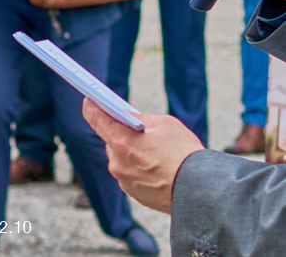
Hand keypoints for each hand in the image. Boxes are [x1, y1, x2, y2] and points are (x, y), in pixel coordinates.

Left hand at [82, 98, 202, 213]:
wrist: (202, 191)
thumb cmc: (185, 154)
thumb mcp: (165, 124)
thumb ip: (141, 118)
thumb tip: (128, 116)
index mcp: (121, 140)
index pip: (96, 117)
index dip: (93, 107)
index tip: (89, 100)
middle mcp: (116, 161)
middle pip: (111, 140)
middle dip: (122, 134)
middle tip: (135, 130)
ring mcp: (123, 179)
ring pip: (121, 159)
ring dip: (131, 154)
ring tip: (153, 152)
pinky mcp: (133, 193)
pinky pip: (130, 175)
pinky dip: (139, 170)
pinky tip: (156, 168)